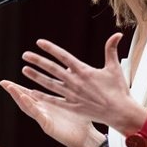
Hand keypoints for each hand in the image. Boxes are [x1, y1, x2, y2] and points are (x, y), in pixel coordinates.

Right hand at [0, 80, 102, 146]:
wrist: (87, 136)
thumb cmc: (80, 118)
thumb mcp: (72, 98)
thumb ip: (68, 83)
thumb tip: (70, 66)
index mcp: (46, 104)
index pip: (28, 94)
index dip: (17, 87)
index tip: (6, 80)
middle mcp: (42, 111)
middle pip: (24, 99)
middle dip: (13, 91)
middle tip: (3, 82)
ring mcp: (43, 118)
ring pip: (27, 106)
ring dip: (18, 96)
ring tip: (10, 87)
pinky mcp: (48, 125)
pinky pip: (37, 114)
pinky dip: (30, 106)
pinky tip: (24, 97)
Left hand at [20, 33, 144, 134]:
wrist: (121, 112)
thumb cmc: (119, 90)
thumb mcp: (114, 67)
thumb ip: (111, 50)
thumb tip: (117, 34)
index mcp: (84, 71)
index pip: (63, 56)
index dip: (51, 49)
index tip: (39, 42)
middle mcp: (75, 82)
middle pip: (52, 69)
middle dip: (37, 61)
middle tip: (25, 55)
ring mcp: (72, 95)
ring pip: (50, 84)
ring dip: (36, 77)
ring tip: (25, 70)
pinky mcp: (73, 107)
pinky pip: (55, 101)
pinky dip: (43, 96)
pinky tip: (33, 92)